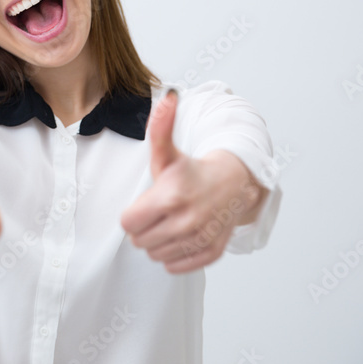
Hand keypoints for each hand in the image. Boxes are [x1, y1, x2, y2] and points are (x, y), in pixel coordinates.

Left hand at [120, 89, 260, 273]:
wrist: (234, 184)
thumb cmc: (192, 169)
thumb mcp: (169, 151)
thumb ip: (160, 128)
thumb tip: (168, 97)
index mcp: (170, 197)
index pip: (128, 224)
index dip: (133, 214)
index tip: (146, 203)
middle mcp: (186, 222)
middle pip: (140, 241)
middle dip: (145, 227)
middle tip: (160, 211)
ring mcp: (200, 239)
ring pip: (156, 255)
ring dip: (159, 242)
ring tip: (172, 221)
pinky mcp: (211, 253)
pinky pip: (176, 267)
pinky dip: (175, 255)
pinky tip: (183, 235)